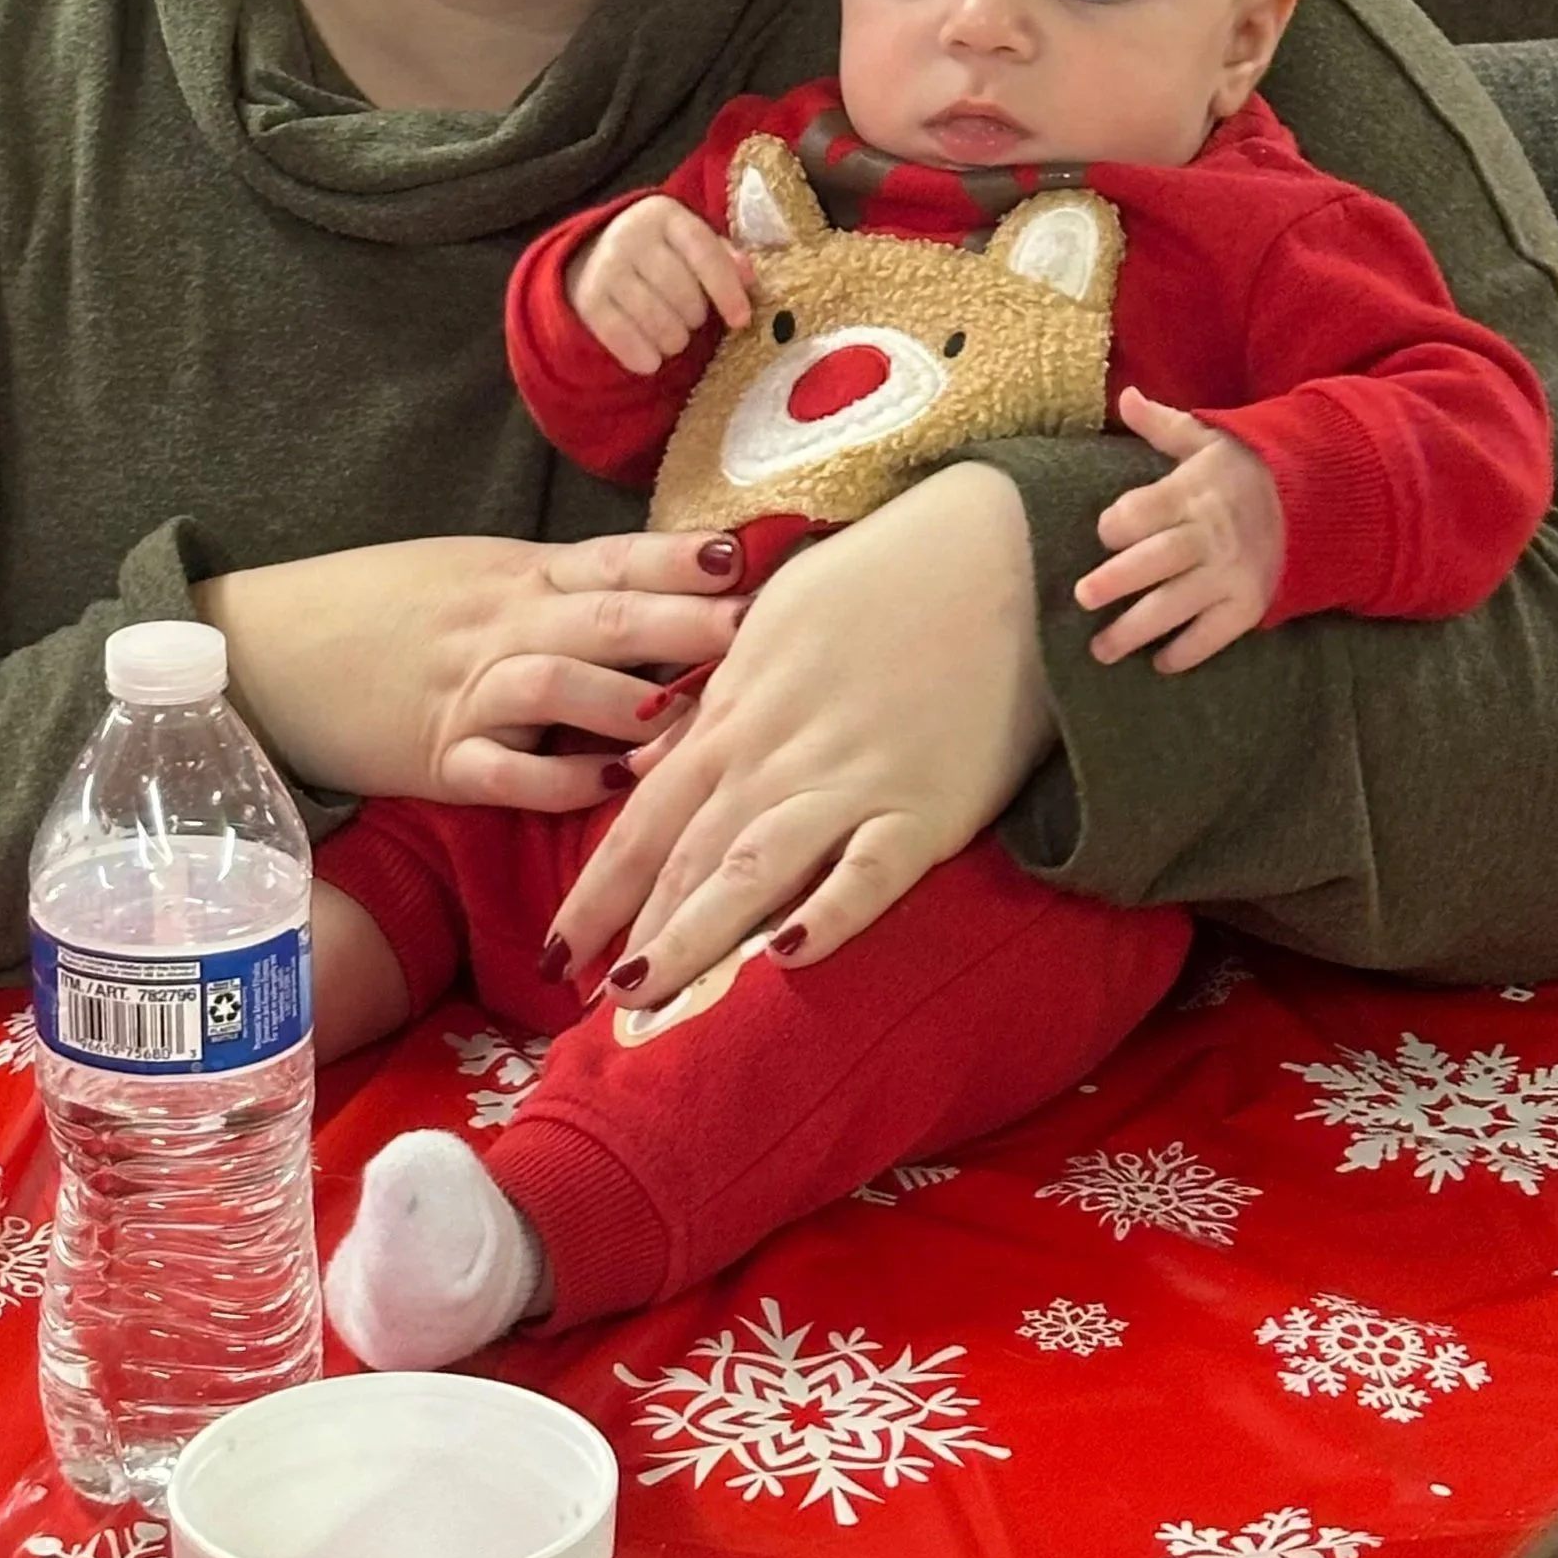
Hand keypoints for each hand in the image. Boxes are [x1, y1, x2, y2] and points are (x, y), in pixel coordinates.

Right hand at [196, 525, 744, 811]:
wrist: (268, 647)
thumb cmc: (384, 609)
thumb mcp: (475, 575)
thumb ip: (559, 588)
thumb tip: (665, 594)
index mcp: (517, 574)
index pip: (610, 556)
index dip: (675, 557)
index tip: (743, 556)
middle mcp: (498, 624)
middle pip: (601, 615)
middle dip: (680, 623)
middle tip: (751, 632)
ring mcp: (465, 690)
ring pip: (552, 686)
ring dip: (621, 700)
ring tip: (686, 715)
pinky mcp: (433, 756)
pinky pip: (501, 770)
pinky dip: (555, 779)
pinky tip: (608, 788)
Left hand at [543, 462, 1051, 1006]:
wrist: (1000, 552)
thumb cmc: (885, 577)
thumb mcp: (775, 620)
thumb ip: (719, 696)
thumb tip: (658, 756)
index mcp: (738, 709)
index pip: (645, 816)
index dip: (596, 889)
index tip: (557, 952)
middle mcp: (778, 752)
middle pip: (685, 856)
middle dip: (631, 932)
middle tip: (589, 1005)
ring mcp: (851, 779)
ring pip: (752, 870)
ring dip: (693, 938)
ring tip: (645, 1000)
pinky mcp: (928, 806)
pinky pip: (870, 870)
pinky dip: (829, 912)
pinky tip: (786, 958)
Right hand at [568, 196, 754, 375]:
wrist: (591, 255)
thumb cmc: (659, 254)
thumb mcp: (690, 243)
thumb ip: (722, 257)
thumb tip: (748, 278)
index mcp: (665, 215)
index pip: (703, 251)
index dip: (726, 289)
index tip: (741, 320)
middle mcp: (631, 235)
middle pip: (680, 290)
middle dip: (695, 316)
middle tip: (692, 321)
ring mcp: (605, 266)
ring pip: (654, 317)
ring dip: (673, 340)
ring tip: (675, 339)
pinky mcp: (587, 298)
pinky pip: (621, 336)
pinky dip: (642, 355)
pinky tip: (652, 359)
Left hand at [1076, 388, 1284, 672]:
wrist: (1324, 498)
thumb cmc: (1250, 467)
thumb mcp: (1210, 439)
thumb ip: (1163, 425)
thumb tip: (1125, 396)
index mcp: (1194, 492)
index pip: (1148, 509)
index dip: (1121, 522)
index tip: (1104, 533)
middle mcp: (1209, 537)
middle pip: (1156, 561)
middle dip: (1117, 581)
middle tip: (1082, 598)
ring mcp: (1230, 574)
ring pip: (1177, 606)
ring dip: (1137, 630)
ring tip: (1101, 650)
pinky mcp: (1250, 603)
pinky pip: (1215, 634)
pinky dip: (1188, 652)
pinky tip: (1160, 663)